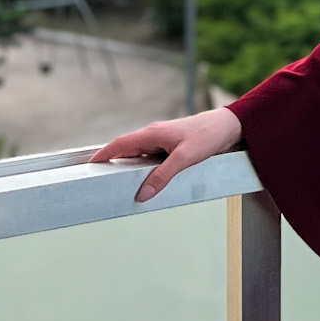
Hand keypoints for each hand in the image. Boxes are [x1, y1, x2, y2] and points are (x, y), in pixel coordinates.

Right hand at [89, 105, 243, 202]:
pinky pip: (152, 157)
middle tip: (99, 177)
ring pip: (140, 154)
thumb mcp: (185, 158)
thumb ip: (163, 176)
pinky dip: (144, 167)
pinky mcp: (173, 146)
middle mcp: (155, 135)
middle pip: (127, 150)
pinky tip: (146, 179)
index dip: (104, 154)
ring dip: (129, 166)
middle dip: (112, 162)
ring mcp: (164, 140)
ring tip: (119, 183)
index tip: (89, 164)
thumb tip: (144, 194)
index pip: (120, 144)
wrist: (230, 126)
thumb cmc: (209, 135)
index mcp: (152, 134)